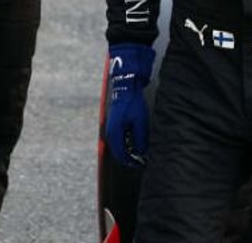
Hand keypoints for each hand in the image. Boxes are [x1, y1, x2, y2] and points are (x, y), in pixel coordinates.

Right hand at [105, 43, 154, 167]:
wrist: (126, 86)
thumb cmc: (133, 103)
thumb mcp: (140, 121)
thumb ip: (140, 138)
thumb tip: (141, 151)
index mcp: (114, 134)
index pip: (121, 154)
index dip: (130, 161)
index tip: (139, 165)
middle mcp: (110, 132)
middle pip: (118, 150)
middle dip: (129, 156)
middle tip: (140, 160)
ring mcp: (111, 126)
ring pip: (119, 144)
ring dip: (128, 148)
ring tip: (139, 151)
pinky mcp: (115, 121)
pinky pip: (120, 136)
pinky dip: (127, 140)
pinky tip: (135, 139)